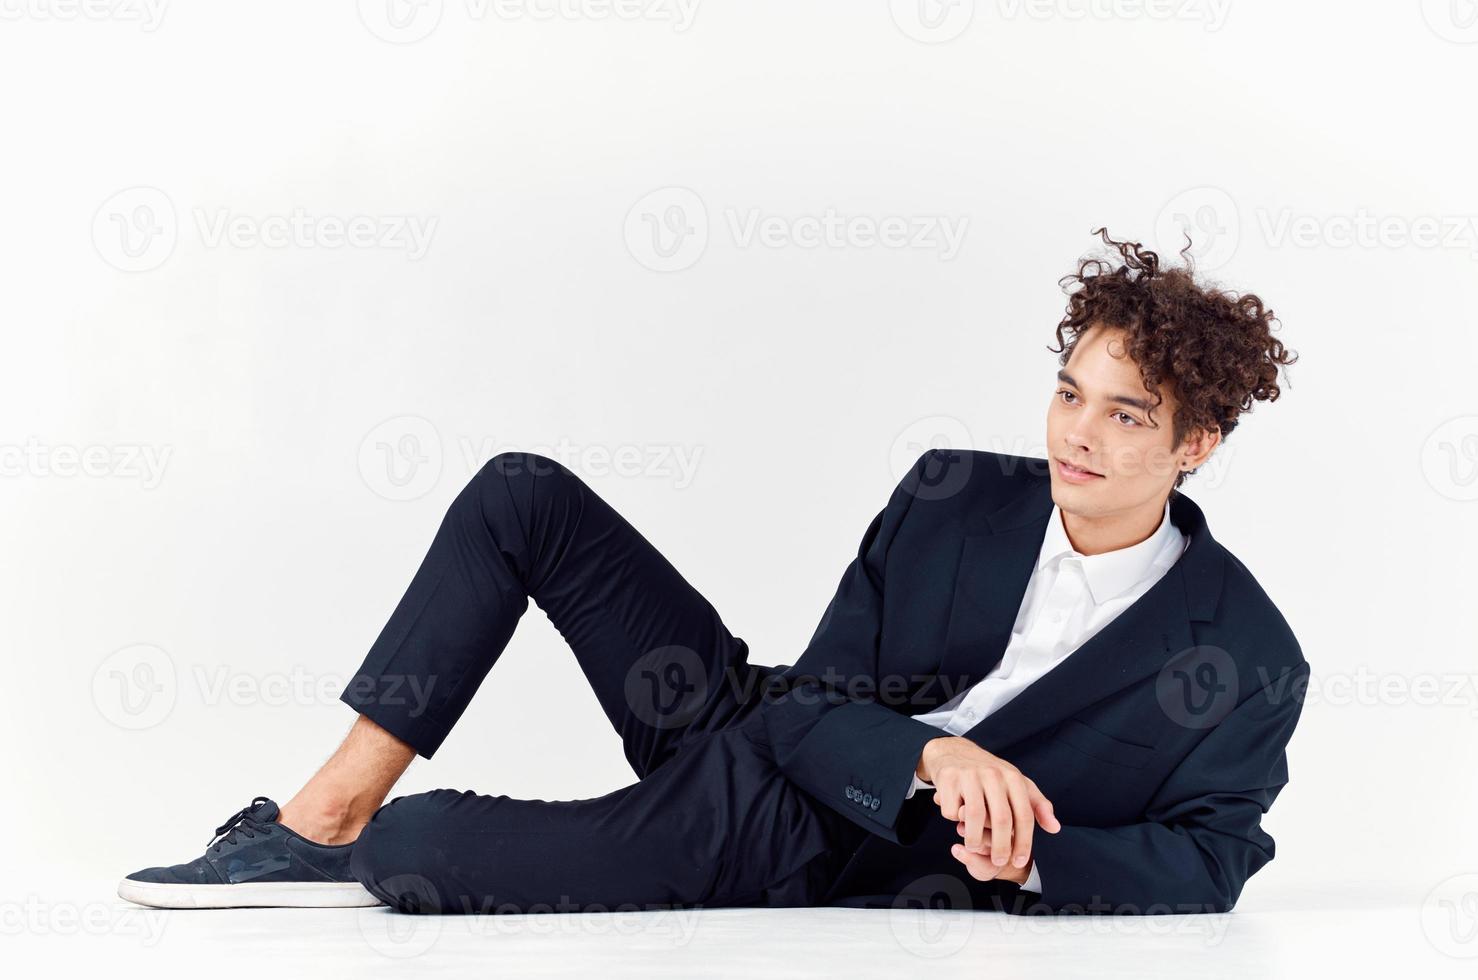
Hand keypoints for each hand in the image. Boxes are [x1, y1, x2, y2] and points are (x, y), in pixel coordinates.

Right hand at [917, 736, 1060, 877]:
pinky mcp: (948, 778)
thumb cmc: (990, 774)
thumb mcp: (1016, 784)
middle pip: (1001, 819)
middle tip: (998, 861)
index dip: (1023, 842)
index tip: (1019, 861)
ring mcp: (969, 775)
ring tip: (974, 846)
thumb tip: (1054, 828)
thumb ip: (1037, 805)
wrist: (954, 751)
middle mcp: (993, 774)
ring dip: (975, 839)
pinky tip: (955, 817)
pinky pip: (951, 810)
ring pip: (975, 817)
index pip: (1024, 815)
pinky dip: (952, 820)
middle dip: (1001, 846)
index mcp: (1013, 777)